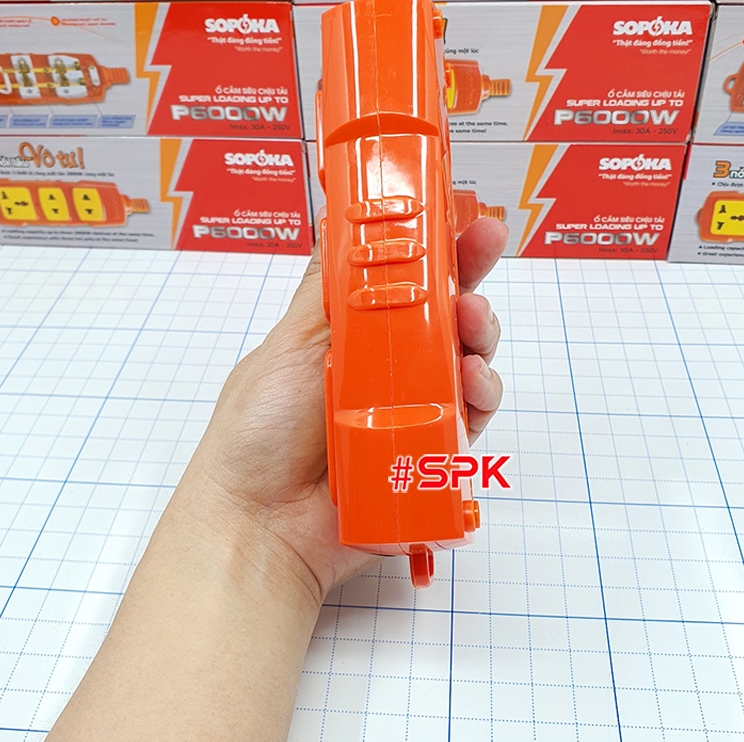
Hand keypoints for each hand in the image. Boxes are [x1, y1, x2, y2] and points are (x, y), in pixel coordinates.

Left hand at [174, 217, 507, 609]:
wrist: (259, 523)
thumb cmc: (260, 429)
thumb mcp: (292, 343)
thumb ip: (329, 286)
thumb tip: (344, 220)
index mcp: (350, 335)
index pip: (402, 282)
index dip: (436, 251)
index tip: (465, 219)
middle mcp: (383, 369)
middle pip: (442, 320)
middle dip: (469, 284)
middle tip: (484, 256)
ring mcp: (409, 412)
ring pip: (464, 365)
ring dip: (478, 338)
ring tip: (474, 328)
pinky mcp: (429, 455)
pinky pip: (469, 420)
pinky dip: (480, 398)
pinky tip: (474, 384)